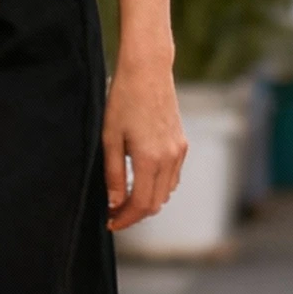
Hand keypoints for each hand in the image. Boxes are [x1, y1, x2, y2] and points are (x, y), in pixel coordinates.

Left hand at [102, 55, 186, 231]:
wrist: (148, 70)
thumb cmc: (123, 99)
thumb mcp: (110, 137)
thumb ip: (113, 174)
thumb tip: (115, 203)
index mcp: (149, 158)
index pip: (140, 204)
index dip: (125, 219)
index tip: (110, 223)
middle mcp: (169, 158)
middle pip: (155, 203)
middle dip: (134, 214)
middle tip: (114, 214)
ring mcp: (179, 151)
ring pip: (166, 192)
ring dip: (147, 201)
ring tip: (124, 199)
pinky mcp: (182, 144)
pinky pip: (173, 177)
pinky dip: (158, 186)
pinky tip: (140, 181)